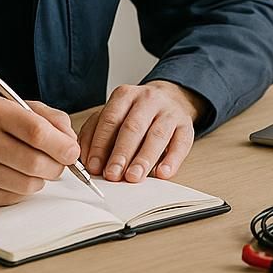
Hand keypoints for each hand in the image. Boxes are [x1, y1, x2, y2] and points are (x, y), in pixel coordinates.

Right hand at [0, 96, 80, 206]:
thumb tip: (71, 140)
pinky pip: (12, 198)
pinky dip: (21, 190)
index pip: (37, 131)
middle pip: (36, 162)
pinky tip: (13, 177)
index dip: (62, 145)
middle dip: (57, 166)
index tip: (72, 151)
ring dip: (40, 179)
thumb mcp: (12, 107)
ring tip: (33, 168)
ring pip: (28, 184)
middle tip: (59, 164)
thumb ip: (47, 117)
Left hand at [76, 81, 206, 182]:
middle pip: (133, 127)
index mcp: (125, 95)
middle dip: (121, 153)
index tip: (94, 166)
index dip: (101, 144)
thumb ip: (96, 134)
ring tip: (133, 176)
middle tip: (113, 174)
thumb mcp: (113, 115)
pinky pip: (181, 142)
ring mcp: (169, 112)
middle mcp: (148, 100)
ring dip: (144, 159)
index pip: (110, 119)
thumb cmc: (136, 113)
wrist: (170, 98)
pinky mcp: (186, 125)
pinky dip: (172, 159)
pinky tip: (163, 173)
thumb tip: (86, 160)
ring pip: (157, 135)